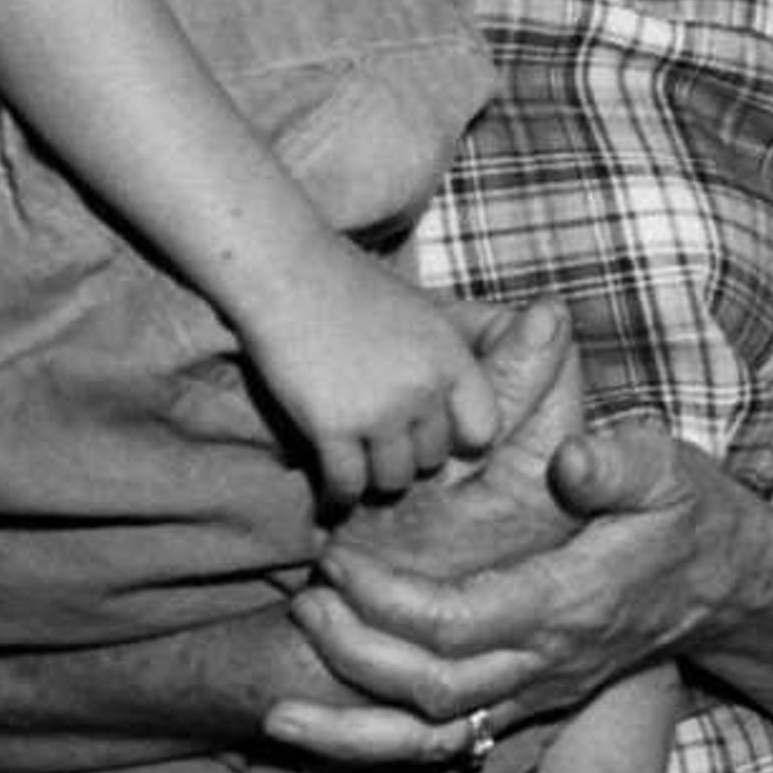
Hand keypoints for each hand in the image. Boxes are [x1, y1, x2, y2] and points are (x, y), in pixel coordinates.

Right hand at [237, 238, 507, 504]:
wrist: (288, 273)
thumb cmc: (350, 287)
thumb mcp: (420, 314)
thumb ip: (440, 360)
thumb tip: (452, 406)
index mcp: (450, 357)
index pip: (484, 428)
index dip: (460, 439)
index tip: (435, 440)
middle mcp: (423, 388)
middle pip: (433, 459)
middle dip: (410, 457)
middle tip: (381, 454)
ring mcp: (379, 411)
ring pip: (394, 480)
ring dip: (375, 480)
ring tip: (358, 473)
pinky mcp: (331, 428)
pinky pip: (347, 485)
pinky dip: (338, 497)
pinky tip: (330, 499)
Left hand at [263, 413, 729, 767]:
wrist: (727, 585)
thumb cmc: (688, 513)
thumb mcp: (668, 464)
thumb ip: (619, 462)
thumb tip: (570, 461)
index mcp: (571, 601)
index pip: (459, 620)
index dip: (388, 600)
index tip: (338, 558)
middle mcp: (548, 662)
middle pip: (433, 690)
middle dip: (355, 656)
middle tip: (305, 603)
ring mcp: (538, 693)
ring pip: (434, 740)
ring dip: (353, 733)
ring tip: (279, 711)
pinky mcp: (529, 704)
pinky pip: (447, 745)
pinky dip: (381, 748)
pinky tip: (327, 734)